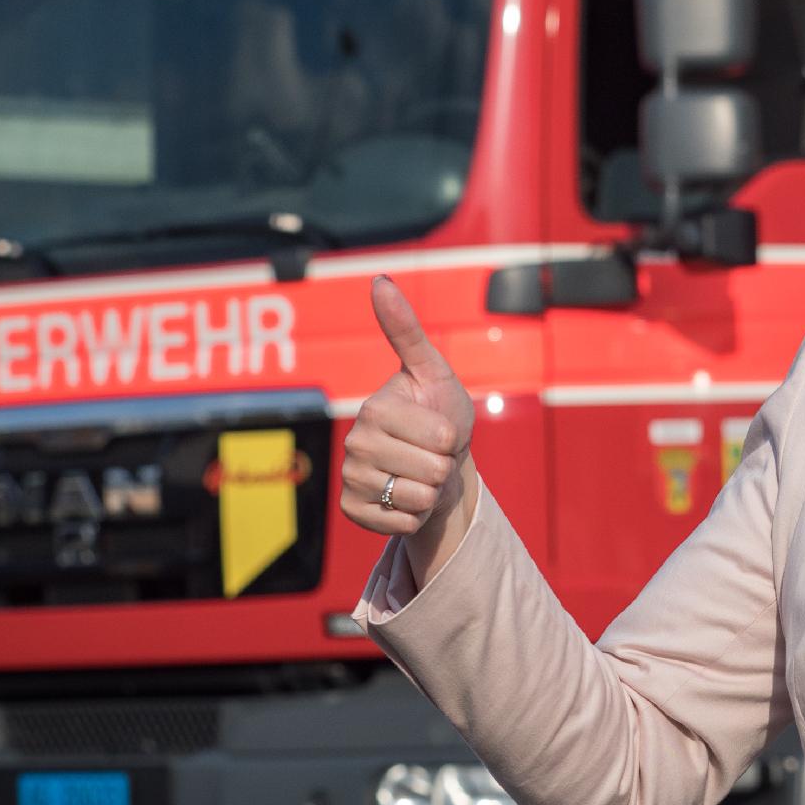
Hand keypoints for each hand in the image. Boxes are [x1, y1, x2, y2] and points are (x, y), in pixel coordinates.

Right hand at [340, 276, 475, 539]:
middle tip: (431, 455)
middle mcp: (355, 444)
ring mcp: (351, 479)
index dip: (452, 438)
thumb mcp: (432, 370)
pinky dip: (417, 516)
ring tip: (421, 475)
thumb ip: (406, 330)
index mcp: (375, 409)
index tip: (438, 428)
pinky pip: (405, 524)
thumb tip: (379, 279)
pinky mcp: (354, 511)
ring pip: (419, 499)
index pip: (442, 439)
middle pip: (433, 471)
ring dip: (432, 492)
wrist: (437, 462)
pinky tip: (406, 499)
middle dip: (444, 466)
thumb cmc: (439, 412)